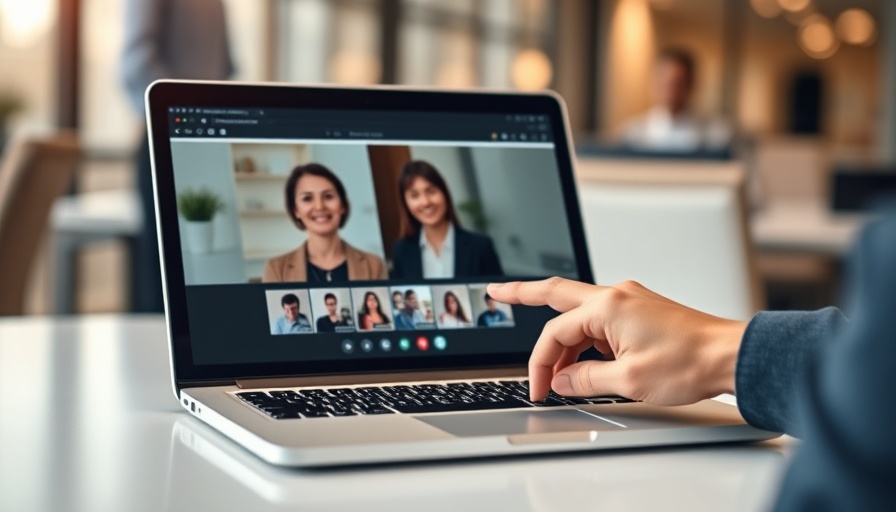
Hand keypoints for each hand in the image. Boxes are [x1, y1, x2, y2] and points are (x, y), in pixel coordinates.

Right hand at [486, 278, 745, 404]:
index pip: (555, 334)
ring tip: (552, 369)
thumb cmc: (690, 362)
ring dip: (562, 339)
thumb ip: (585, 379)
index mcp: (607, 307)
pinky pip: (600, 319)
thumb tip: (562, 380)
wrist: (729, 355)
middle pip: (556, 294)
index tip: (538, 388)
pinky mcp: (639, 309)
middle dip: (522, 293)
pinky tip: (583, 360)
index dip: (540, 364)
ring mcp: (628, 299)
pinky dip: (585, 338)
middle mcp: (615, 295)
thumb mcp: (627, 380)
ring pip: (579, 312)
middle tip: (496, 291)